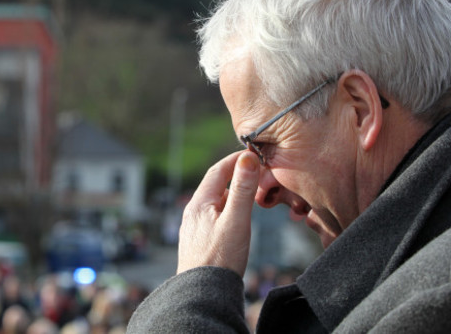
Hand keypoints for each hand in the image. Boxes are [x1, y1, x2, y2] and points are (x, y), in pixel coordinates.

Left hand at [176, 151, 259, 276]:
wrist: (203, 295)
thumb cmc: (220, 259)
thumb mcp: (237, 220)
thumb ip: (243, 189)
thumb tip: (248, 158)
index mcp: (199, 203)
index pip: (218, 170)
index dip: (236, 160)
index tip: (253, 155)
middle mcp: (193, 212)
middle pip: (216, 185)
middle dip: (236, 176)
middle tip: (257, 173)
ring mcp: (194, 228)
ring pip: (216, 202)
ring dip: (233, 195)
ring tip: (252, 195)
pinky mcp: (198, 242)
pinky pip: (214, 217)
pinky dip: (229, 210)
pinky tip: (238, 220)